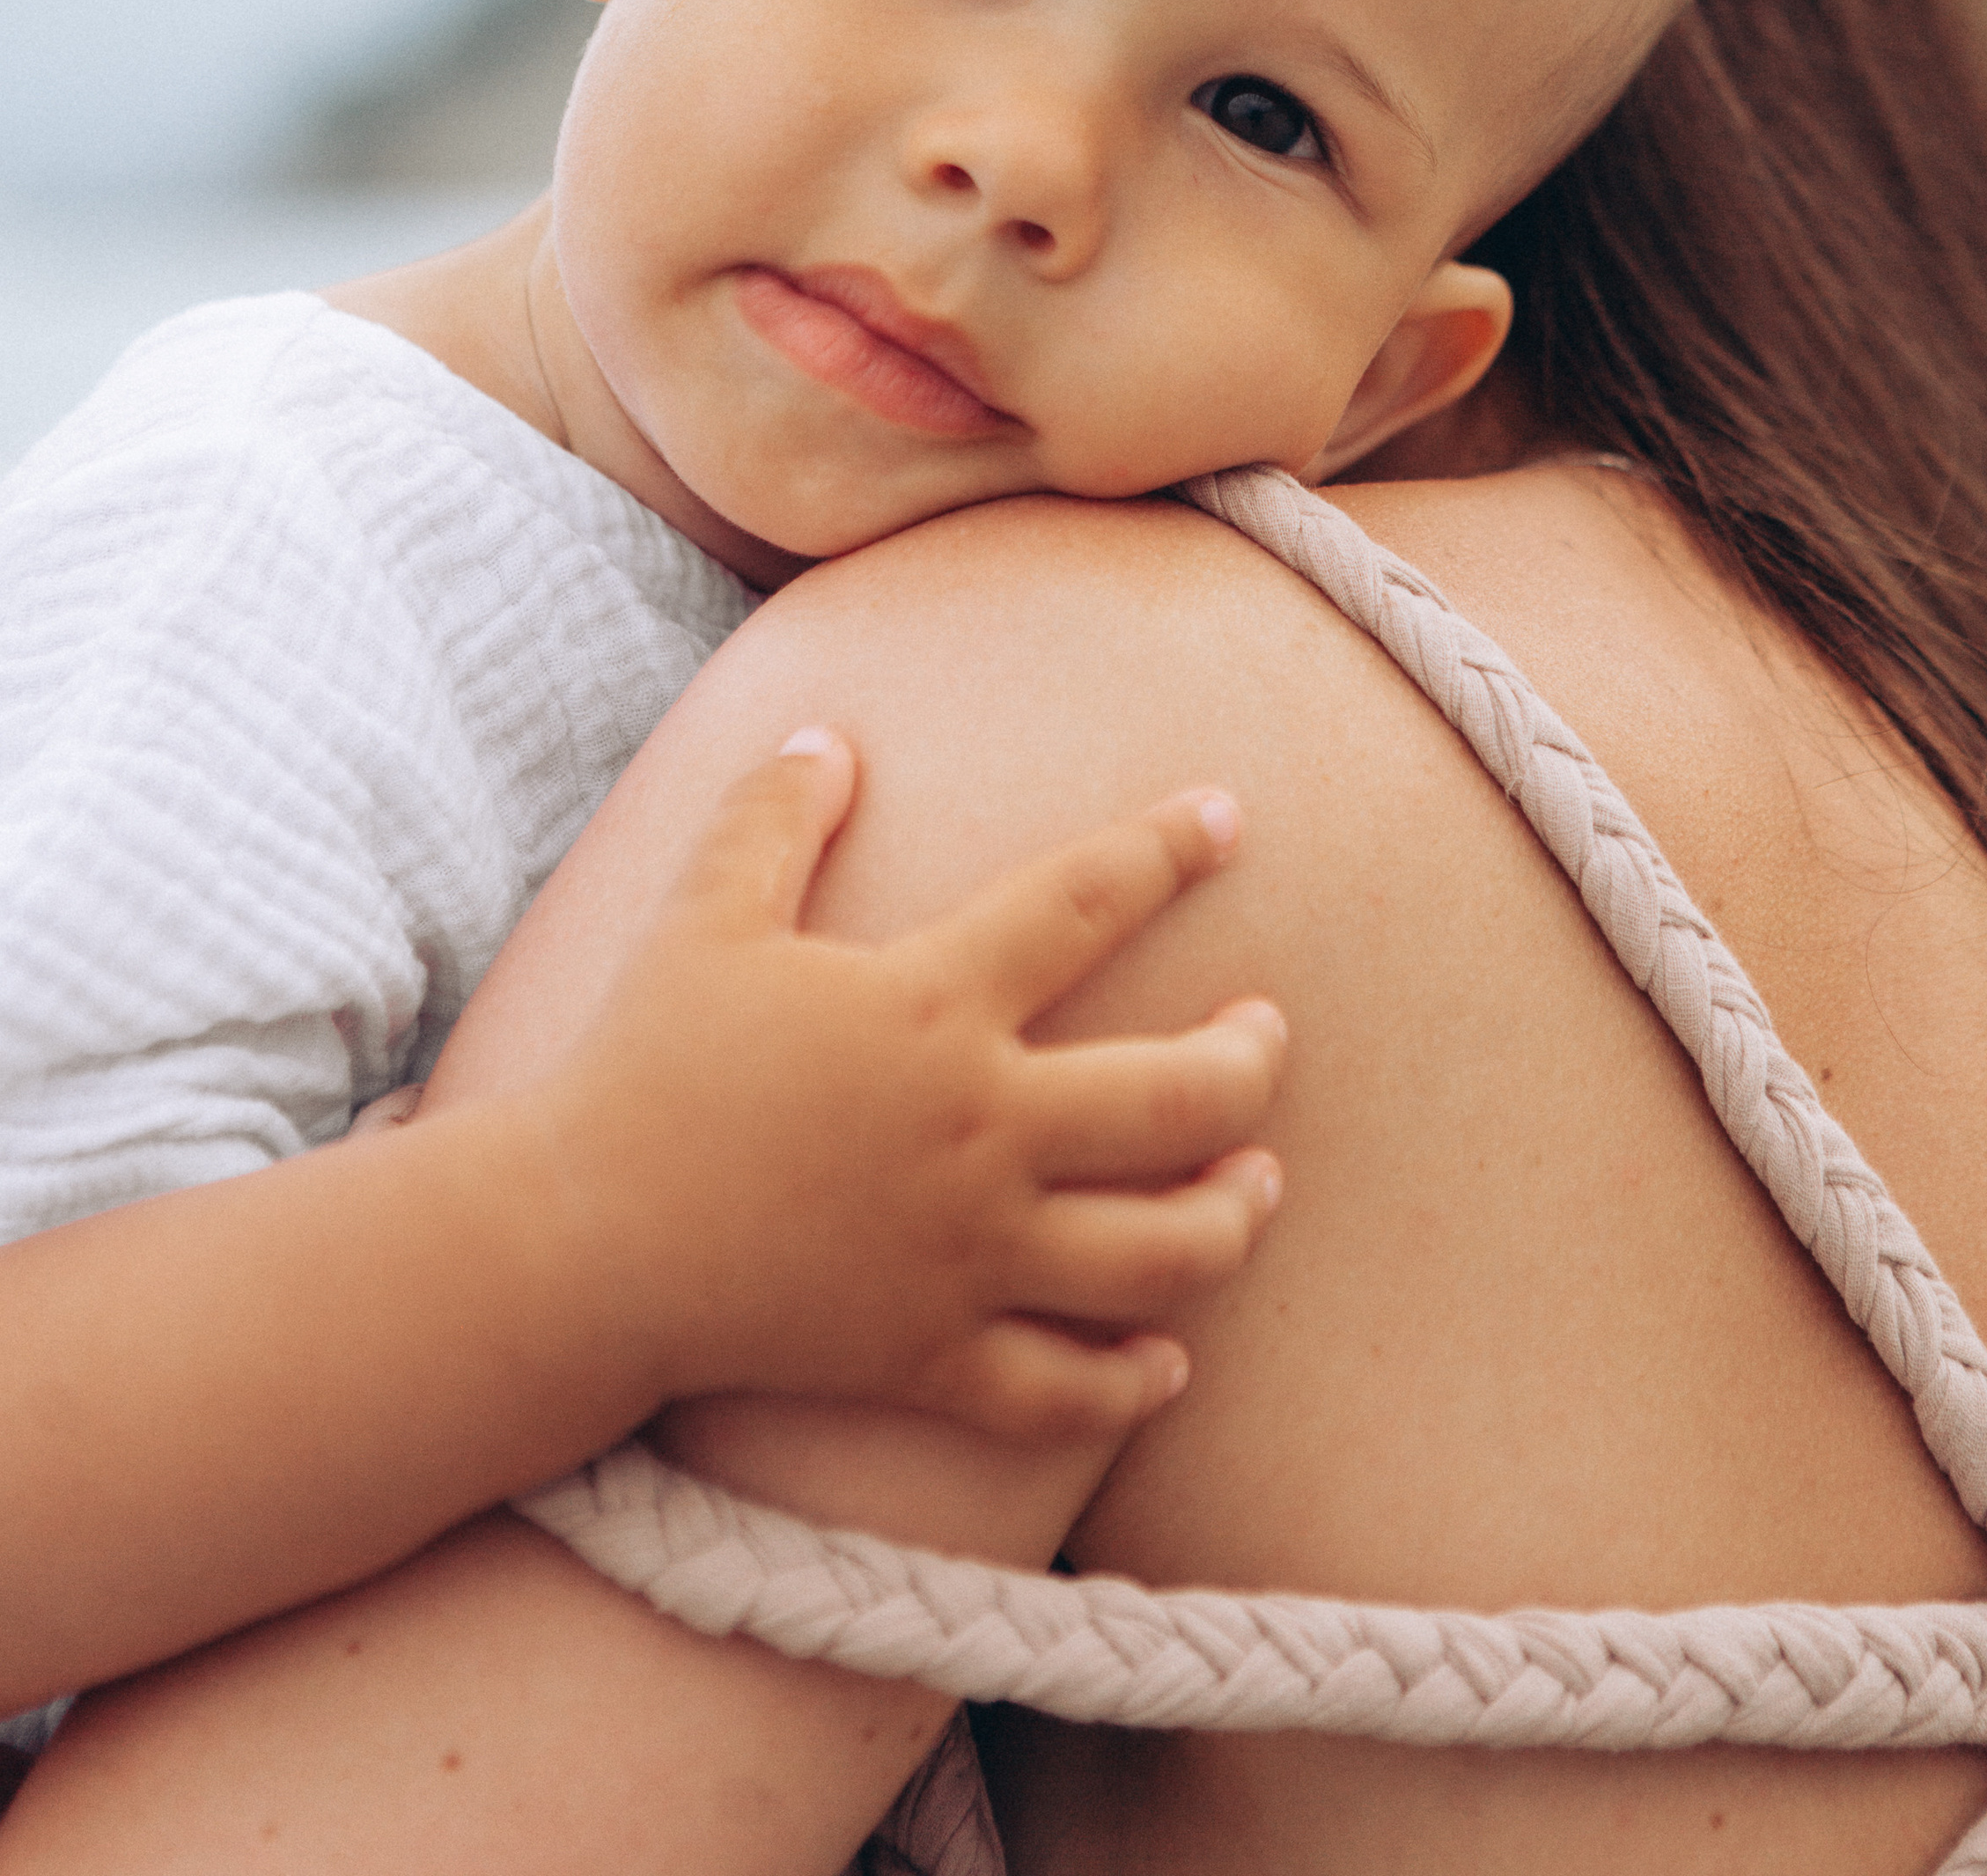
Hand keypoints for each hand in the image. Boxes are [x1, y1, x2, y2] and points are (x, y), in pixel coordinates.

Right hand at [523, 730, 1285, 1442]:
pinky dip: (1129, 1382)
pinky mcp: (931, 1356)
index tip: (1228, 817)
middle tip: (1266, 1033)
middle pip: (1181, 1099)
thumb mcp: (705, 914)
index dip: (1168, 849)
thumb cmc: (642, 1065)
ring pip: (1161, 1255)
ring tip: (1257, 1183)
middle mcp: (976, 1130)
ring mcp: (965, 1255)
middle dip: (1250, 1062)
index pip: (1087, 900)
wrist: (577, 1244)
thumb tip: (827, 735)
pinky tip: (1165, 1358)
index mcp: (931, 1005)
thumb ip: (774, 817)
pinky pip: (1065, 1393)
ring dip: (1231, 1217)